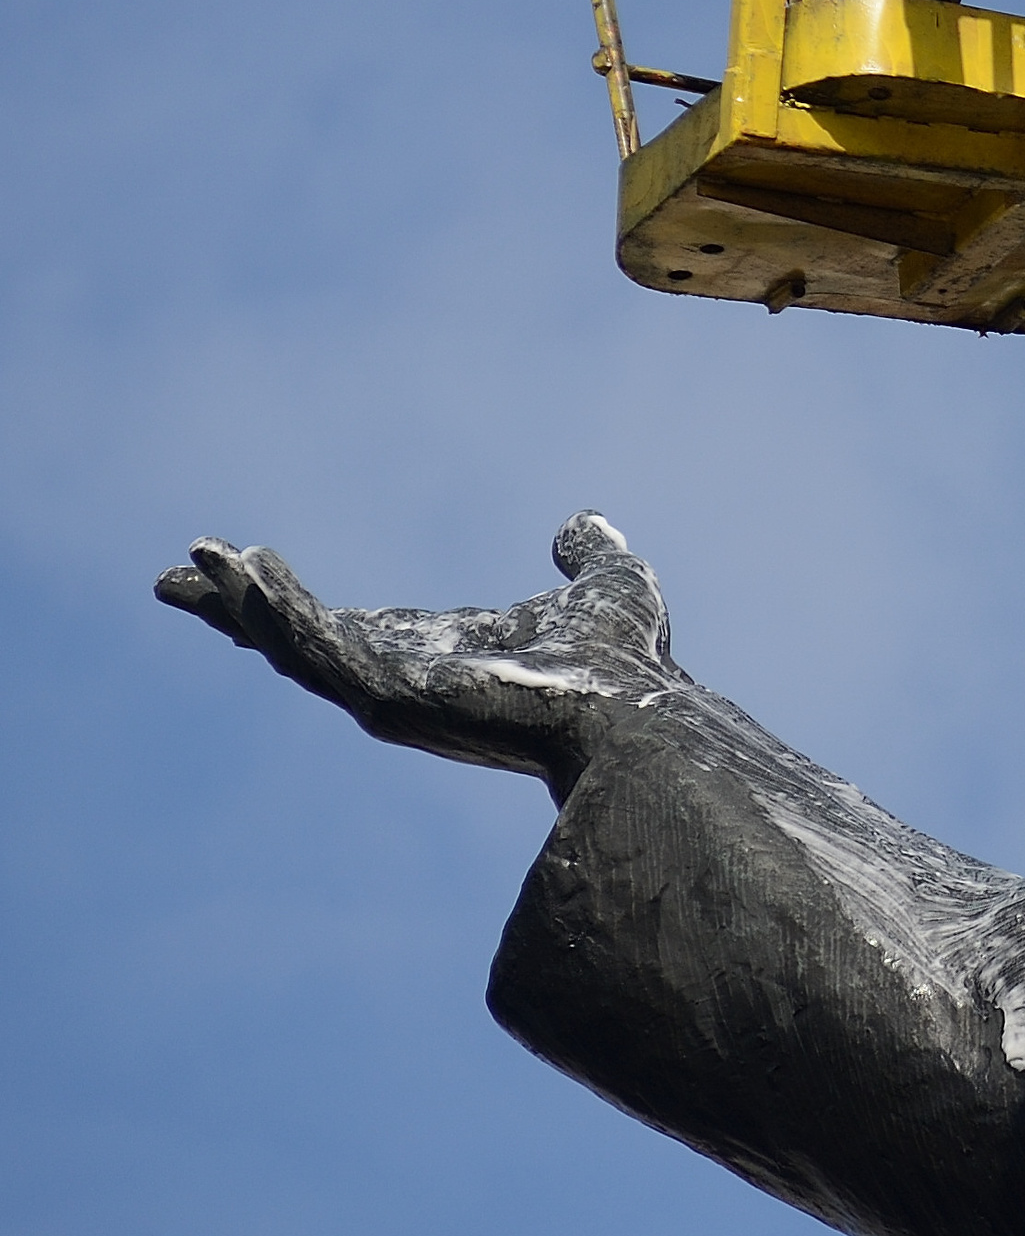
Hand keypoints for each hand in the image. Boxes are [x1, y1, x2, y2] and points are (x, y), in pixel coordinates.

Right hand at [154, 512, 679, 790]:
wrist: (640, 711)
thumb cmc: (627, 670)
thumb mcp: (609, 586)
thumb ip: (590, 555)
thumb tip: (581, 524)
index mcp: (433, 654)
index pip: (342, 625)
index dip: (290, 600)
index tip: (242, 562)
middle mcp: (400, 677)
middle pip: (295, 637)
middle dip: (236, 605)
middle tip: (173, 573)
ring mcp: (391, 691)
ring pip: (295, 642)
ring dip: (244, 601)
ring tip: (197, 559)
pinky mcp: (392, 694)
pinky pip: (321, 647)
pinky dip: (282, 611)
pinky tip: (252, 574)